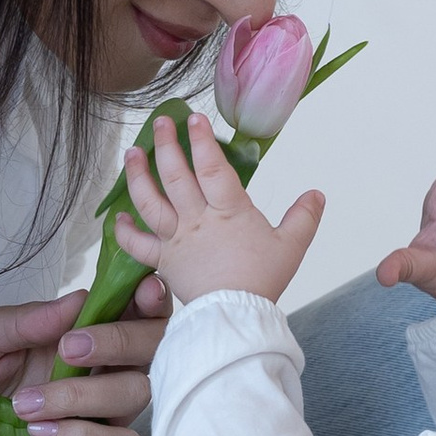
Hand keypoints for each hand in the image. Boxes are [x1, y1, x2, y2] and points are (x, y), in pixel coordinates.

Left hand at [0, 286, 168, 435]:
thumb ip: (23, 320)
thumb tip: (81, 299)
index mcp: (75, 337)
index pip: (133, 312)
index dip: (150, 300)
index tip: (144, 290)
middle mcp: (95, 378)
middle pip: (151, 353)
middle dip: (123, 342)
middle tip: (71, 348)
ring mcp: (94, 422)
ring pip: (137, 402)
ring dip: (89, 398)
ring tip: (28, 405)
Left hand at [109, 109, 324, 308]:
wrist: (235, 317)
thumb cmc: (261, 283)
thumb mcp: (291, 247)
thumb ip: (303, 218)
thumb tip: (317, 194)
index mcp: (228, 211)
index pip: (211, 167)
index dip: (201, 140)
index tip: (193, 118)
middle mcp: (197, 220)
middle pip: (175, 176)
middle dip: (166, 145)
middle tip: (161, 123)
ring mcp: (176, 240)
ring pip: (150, 202)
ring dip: (138, 176)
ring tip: (131, 154)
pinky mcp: (164, 262)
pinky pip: (138, 246)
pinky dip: (125, 232)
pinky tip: (118, 218)